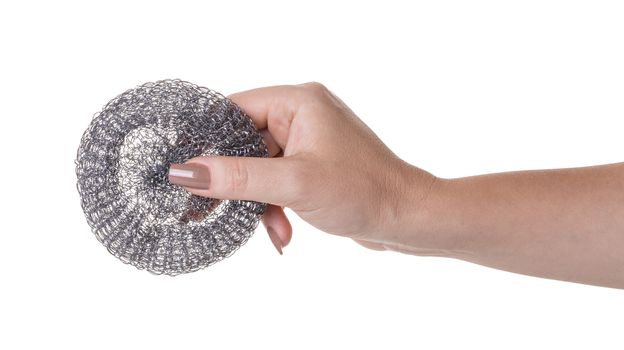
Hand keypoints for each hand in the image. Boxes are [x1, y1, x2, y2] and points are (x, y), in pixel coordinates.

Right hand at [168, 82, 436, 253]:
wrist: (408, 219)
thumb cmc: (363, 192)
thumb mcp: (293, 184)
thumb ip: (237, 176)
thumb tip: (185, 171)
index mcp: (299, 102)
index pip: (233, 110)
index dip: (206, 140)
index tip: (184, 170)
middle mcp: (303, 115)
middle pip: (244, 143)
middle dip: (235, 182)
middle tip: (207, 209)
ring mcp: (309, 141)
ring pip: (260, 167)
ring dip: (259, 201)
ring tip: (271, 229)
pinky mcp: (314, 166)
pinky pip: (278, 181)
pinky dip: (276, 206)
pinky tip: (284, 233)